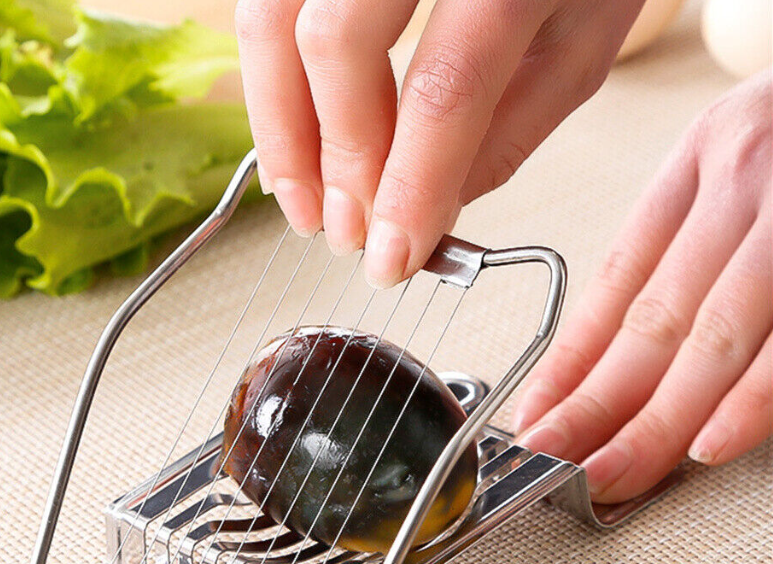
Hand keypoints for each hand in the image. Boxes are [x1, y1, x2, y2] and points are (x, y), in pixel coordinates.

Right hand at [235, 0, 643, 285]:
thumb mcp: (581, 37)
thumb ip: (510, 130)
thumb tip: (432, 208)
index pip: (446, 88)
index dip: (409, 187)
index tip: (391, 257)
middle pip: (339, 43)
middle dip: (337, 161)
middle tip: (347, 236)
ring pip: (272, 16)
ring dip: (280, 127)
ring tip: (303, 204)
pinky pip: (262, 1)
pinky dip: (266, 77)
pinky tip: (290, 134)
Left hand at [512, 72, 771, 502]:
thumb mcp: (737, 162)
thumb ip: (682, 246)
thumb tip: (608, 353)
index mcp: (701, 161)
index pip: (614, 284)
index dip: (567, 362)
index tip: (535, 416)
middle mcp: (747, 181)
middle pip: (654, 320)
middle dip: (595, 407)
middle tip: (552, 461)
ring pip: (714, 336)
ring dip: (656, 420)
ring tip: (611, 473)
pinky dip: (751, 399)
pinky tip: (709, 444)